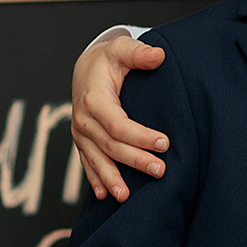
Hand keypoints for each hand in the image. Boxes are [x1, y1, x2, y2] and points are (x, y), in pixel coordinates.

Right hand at [72, 32, 168, 201]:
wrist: (86, 69)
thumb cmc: (109, 60)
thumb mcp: (122, 49)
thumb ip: (139, 53)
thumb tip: (159, 56)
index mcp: (93, 99)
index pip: (117, 124)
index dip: (140, 136)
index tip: (164, 144)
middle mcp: (83, 120)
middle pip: (110, 146)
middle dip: (134, 160)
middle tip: (160, 171)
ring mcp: (81, 134)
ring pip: (97, 160)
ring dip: (112, 178)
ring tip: (126, 196)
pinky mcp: (83, 142)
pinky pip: (87, 164)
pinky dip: (96, 180)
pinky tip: (105, 195)